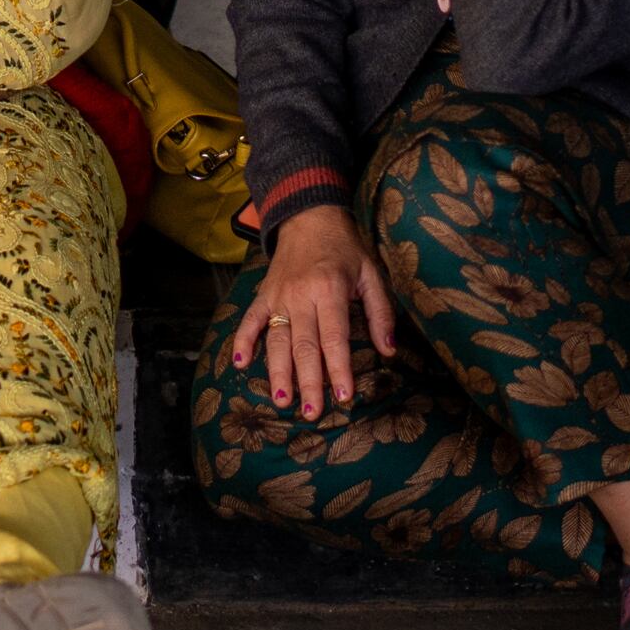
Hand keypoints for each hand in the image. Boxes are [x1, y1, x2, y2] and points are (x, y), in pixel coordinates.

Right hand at [226, 204, 395, 419]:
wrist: (309, 217)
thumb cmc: (345, 249)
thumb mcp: (371, 273)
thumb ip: (380, 313)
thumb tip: (388, 351)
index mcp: (329, 290)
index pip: (334, 338)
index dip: (339, 369)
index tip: (343, 397)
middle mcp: (300, 296)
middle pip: (304, 346)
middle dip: (308, 383)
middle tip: (311, 413)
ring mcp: (278, 297)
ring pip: (276, 340)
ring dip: (277, 373)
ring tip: (282, 401)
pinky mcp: (263, 295)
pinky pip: (250, 321)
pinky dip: (242, 342)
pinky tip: (241, 365)